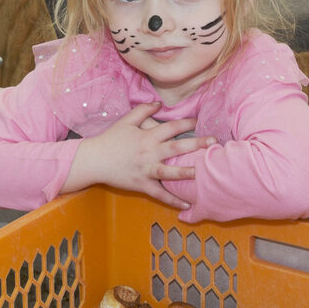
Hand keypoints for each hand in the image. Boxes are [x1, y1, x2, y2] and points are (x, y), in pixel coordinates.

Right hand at [72, 102, 205, 209]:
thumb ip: (143, 110)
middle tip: (214, 143)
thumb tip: (159, 103)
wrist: (94, 160)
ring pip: (169, 172)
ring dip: (186, 172)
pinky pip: (160, 193)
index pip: (170, 128)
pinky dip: (173, 200)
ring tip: (202, 173)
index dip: (186, 124)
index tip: (199, 122)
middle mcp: (149, 152)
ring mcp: (146, 170)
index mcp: (147, 136)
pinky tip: (187, 204)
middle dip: (196, 144)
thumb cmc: (110, 139)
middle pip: (176, 148)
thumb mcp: (126, 121)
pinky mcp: (142, 184)